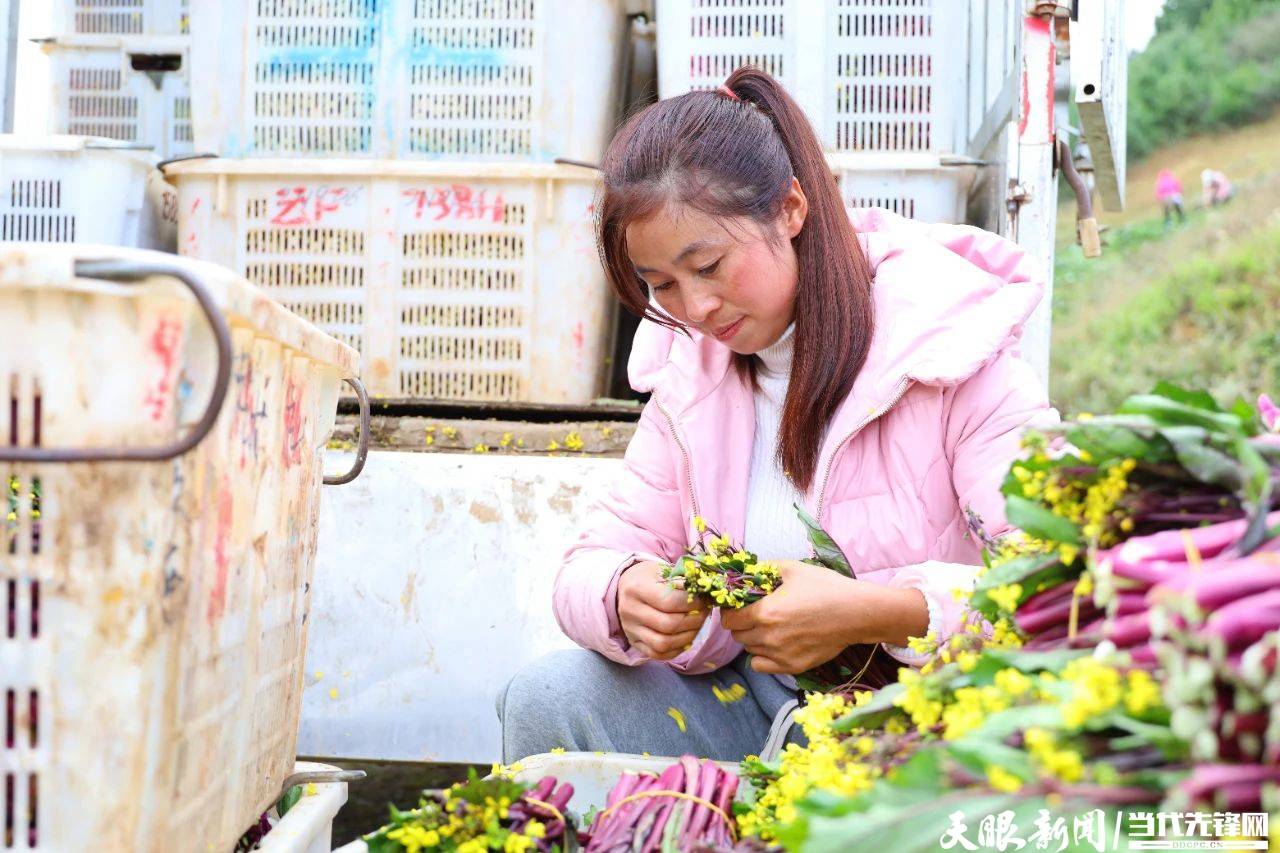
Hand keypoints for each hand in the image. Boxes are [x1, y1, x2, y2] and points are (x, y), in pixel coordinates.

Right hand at [617, 560, 708, 660]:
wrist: (625, 586)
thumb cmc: (650, 577)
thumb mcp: (663, 571)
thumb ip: (682, 582)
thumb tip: (704, 595)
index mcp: (637, 588)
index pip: (670, 601)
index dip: (692, 603)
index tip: (702, 600)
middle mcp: (630, 610)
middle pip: (668, 625)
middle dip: (693, 621)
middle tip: (703, 614)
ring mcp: (630, 629)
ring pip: (663, 643)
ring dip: (687, 637)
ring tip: (696, 626)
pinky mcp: (634, 642)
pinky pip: (657, 654)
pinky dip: (676, 649)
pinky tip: (685, 638)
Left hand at [720, 560, 927, 673]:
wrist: (856, 613)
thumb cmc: (825, 587)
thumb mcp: (793, 569)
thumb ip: (765, 569)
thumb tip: (748, 571)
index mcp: (765, 612)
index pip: (729, 619)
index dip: (730, 611)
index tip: (738, 606)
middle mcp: (768, 637)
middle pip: (737, 635)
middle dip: (741, 624)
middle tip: (754, 615)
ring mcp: (780, 655)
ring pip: (749, 650)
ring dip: (753, 639)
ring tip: (769, 627)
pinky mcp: (793, 666)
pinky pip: (761, 666)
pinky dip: (762, 657)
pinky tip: (774, 644)